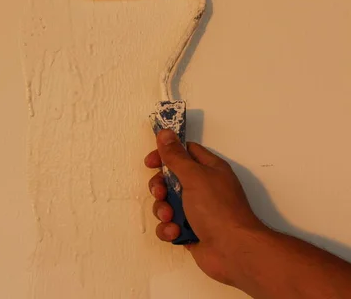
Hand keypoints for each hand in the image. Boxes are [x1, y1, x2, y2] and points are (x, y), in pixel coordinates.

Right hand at [144, 129, 268, 284]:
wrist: (233, 251)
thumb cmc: (217, 209)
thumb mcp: (195, 176)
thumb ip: (176, 156)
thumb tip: (165, 132)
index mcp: (209, 169)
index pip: (185, 152)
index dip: (166, 154)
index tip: (151, 162)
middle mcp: (203, 188)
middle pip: (170, 179)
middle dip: (160, 187)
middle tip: (160, 194)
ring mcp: (196, 210)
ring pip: (167, 204)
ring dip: (163, 210)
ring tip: (171, 218)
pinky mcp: (190, 231)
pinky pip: (169, 225)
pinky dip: (168, 229)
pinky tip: (176, 233)